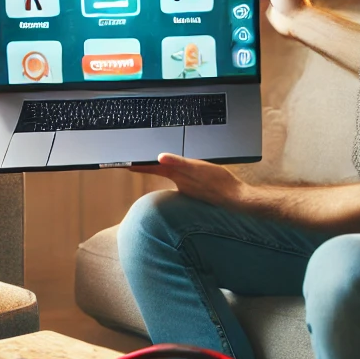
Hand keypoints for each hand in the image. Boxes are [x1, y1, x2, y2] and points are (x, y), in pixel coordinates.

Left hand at [134, 153, 248, 207]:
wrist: (236, 200)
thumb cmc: (219, 184)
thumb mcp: (198, 169)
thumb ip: (178, 163)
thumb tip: (159, 157)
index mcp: (178, 176)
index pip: (152, 169)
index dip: (138, 165)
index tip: (123, 163)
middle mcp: (180, 183)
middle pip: (158, 172)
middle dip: (145, 167)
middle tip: (131, 163)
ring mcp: (188, 188)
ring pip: (170, 177)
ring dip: (158, 170)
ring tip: (148, 165)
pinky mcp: (196, 190)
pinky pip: (181, 180)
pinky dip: (175, 175)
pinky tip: (178, 175)